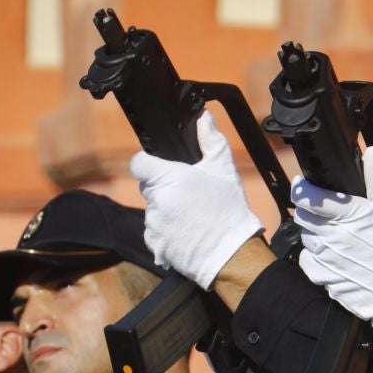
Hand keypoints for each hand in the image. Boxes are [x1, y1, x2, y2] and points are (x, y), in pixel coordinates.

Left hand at [130, 110, 264, 288]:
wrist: (233, 254)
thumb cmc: (230, 211)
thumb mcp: (224, 170)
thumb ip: (210, 139)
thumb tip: (203, 118)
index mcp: (170, 178)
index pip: (139, 163)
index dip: (148, 164)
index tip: (158, 168)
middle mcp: (158, 200)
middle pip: (149, 188)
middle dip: (163, 190)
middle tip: (188, 198)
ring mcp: (155, 224)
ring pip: (152, 212)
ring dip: (165, 213)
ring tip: (191, 219)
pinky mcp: (155, 245)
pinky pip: (153, 235)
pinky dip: (165, 234)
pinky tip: (186, 234)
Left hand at [294, 148, 372, 356]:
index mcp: (349, 214)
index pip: (308, 195)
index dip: (302, 186)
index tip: (303, 184)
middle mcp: (332, 235)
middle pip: (302, 214)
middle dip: (309, 208)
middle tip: (325, 210)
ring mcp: (325, 258)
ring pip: (305, 236)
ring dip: (314, 232)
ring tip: (335, 234)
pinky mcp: (323, 278)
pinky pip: (306, 260)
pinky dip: (314, 255)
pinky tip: (332, 255)